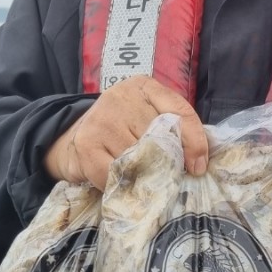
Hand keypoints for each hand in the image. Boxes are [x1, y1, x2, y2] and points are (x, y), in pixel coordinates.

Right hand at [44, 75, 208, 189]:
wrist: (73, 137)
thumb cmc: (121, 131)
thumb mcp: (148, 119)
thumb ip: (173, 131)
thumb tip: (198, 164)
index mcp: (144, 87)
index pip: (180, 111)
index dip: (194, 142)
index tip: (197, 168)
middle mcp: (122, 96)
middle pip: (160, 139)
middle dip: (166, 163)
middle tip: (162, 176)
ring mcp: (103, 119)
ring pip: (139, 159)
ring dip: (142, 176)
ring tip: (137, 177)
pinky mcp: (87, 143)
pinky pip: (115, 174)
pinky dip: (120, 184)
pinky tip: (117, 180)